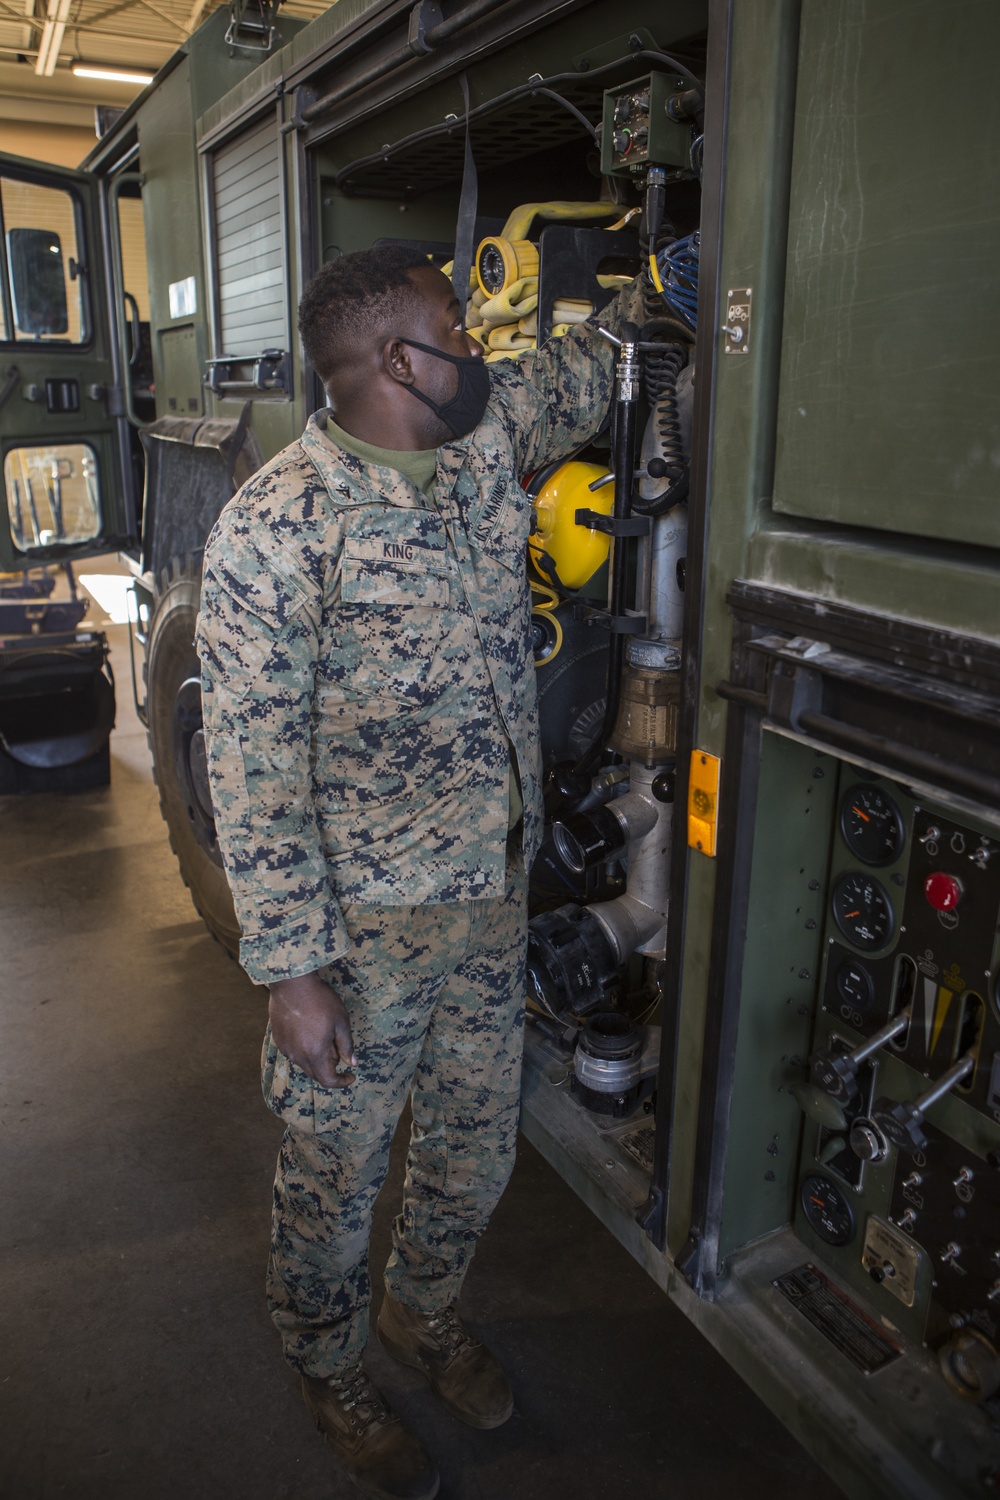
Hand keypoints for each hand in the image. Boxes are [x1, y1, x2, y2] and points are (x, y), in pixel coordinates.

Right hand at [268, 970, 355, 1088]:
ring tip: (324, 1035)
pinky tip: (309, 1031)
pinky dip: (305, 1049)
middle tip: (338, 1048)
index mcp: (315, 1054)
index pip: (328, 1080)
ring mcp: (286, 1048)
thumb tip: (351, 1063)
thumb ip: (346, 1046)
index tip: (351, 1075)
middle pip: (316, 1074)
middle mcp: (297, 1056)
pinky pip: (294, 1053)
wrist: (292, 984)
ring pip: (304, 1063)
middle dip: (330, 1068)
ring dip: (317, 1058)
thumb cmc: (320, 1000)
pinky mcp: (279, 1039)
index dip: (342, 1082)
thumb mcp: (340, 1022)